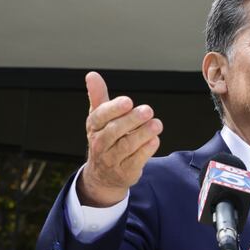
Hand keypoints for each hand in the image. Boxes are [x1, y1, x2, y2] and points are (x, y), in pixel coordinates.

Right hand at [77, 72, 162, 206]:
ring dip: (143, 134)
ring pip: (127, 146)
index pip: (99, 117)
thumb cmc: (105, 139)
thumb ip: (98, 97)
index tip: (128, 101)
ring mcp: (112, 160)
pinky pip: (136, 160)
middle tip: (148, 110)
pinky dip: (146, 150)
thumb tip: (92, 75)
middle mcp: (100, 144)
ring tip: (157, 124)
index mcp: (94, 128)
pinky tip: (155, 140)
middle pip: (114, 131)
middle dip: (132, 120)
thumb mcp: (100, 119)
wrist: (103, 175)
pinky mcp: (125, 172)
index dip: (113, 109)